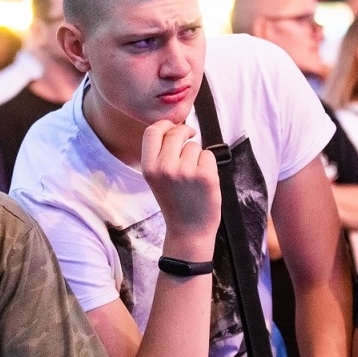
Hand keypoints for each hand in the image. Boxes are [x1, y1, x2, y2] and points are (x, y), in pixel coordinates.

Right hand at [141, 121, 219, 252]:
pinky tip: (203, 181)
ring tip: (192, 177)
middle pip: (177, 132)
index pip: (152, 131)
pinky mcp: (205, 175)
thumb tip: (174, 126)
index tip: (173, 128)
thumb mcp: (157, 178)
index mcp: (148, 168)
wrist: (188, 231)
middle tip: (189, 144)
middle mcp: (165, 168)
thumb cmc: (175, 202)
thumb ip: (161, 154)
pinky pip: (208, 155)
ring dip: (196, 156)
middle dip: (185, 134)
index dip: (165, 125)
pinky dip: (208, 164)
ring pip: (194, 145)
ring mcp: (185, 171)